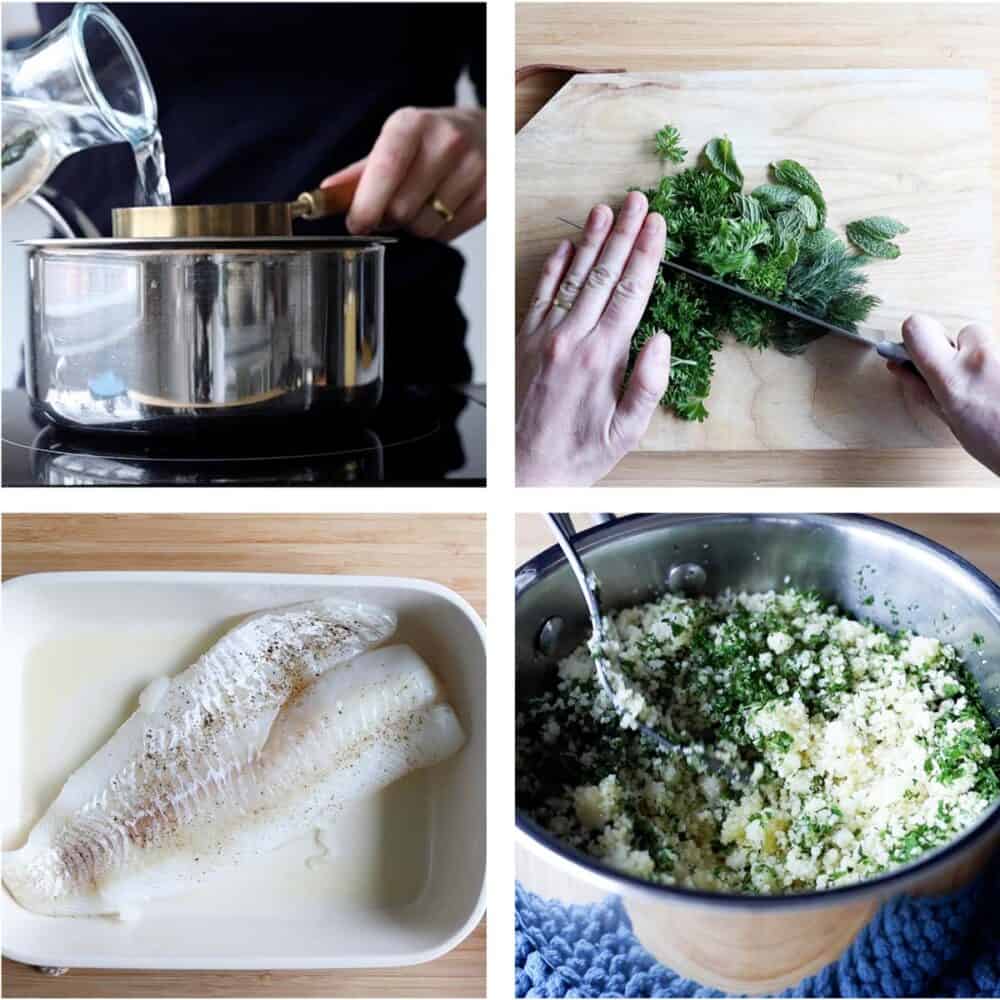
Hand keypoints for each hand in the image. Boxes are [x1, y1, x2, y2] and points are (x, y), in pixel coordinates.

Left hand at [320, 106, 484, 241]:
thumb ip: (361, 172)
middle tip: (391, 211)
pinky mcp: (489, 195)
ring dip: (415, 227)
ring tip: (422, 206)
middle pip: (402, 209)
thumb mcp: (397, 142)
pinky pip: (449, 234)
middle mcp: (446, 142)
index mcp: (413, 124)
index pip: (385, 169)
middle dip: (389, 219)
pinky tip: (443, 210)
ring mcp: (473, 169)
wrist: (490, 133)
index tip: (357, 223)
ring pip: (425, 227)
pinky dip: (439, 231)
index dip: (367, 204)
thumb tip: (326, 194)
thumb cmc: (434, 140)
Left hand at [516, 192, 670, 485]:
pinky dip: (553, 268)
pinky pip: (540, 295)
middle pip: (604, 274)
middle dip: (623, 234)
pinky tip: (565, 246)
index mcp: (603, 357)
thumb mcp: (628, 430)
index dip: (646, 254)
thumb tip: (660, 338)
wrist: (526, 467)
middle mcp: (572, 339)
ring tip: (604, 211)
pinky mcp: (525, 341)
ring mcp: (545, 336)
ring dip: (590, 241)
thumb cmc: (580, 452)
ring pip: (572, 278)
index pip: (631, 292)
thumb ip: (648, 383)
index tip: (657, 225)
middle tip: (636, 201)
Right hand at [888, 314, 999, 475]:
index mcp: (952, 379)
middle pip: (963, 332)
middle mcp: (981, 360)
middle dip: (961, 351)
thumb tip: (900, 368)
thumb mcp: (951, 422)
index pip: (917, 328)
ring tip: (992, 389)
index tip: (918, 351)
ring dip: (985, 359)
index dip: (915, 338)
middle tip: (967, 379)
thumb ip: (923, 389)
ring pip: (989, 342)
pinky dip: (999, 368)